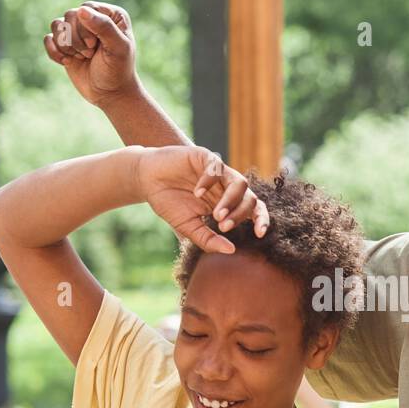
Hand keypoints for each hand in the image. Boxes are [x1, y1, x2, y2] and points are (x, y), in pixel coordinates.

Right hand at [44, 1, 139, 104]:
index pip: (86, 8)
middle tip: (89, 54)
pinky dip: (55, 52)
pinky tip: (67, 62)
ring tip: (81, 57)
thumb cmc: (118, 70)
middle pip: (70, 15)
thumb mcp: (117, 48)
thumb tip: (81, 10)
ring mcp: (77, 32)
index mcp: (111, 15)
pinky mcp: (65, 45)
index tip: (94, 45)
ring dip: (66, 45)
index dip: (85, 27)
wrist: (110, 94)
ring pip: (56, 25)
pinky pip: (48, 39)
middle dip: (76, 39)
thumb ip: (104, 27)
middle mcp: (93, 19)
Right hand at [136, 145, 269, 253]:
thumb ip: (209, 239)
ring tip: (216, 214)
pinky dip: (210, 180)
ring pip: (239, 182)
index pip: (253, 210)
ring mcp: (218, 171)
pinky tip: (197, 192)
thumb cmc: (169, 203)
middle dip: (240, 214)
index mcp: (228, 203)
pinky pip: (217, 167)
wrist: (147, 181)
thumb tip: (231, 251)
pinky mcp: (205, 156)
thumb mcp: (189, 226)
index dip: (261, 220)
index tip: (260, 234)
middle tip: (223, 226)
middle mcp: (227, 187)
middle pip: (250, 198)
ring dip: (231, 200)